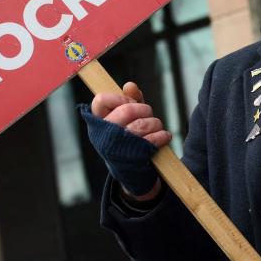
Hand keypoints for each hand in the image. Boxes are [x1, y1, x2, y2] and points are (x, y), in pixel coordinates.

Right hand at [81, 82, 167, 200]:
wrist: (131, 174)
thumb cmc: (127, 140)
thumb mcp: (125, 119)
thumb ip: (128, 101)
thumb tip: (130, 86)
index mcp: (98, 124)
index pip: (101, 100)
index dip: (119, 97)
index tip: (129, 103)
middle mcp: (104, 136)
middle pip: (127, 109)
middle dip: (144, 109)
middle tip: (148, 113)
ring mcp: (118, 148)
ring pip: (143, 124)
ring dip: (155, 123)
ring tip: (157, 127)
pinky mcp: (134, 158)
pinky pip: (154, 139)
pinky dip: (162, 136)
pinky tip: (163, 137)